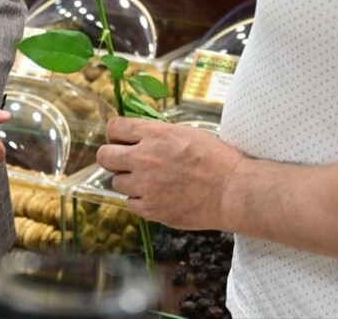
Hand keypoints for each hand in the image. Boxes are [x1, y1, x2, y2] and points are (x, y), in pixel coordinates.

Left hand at [98, 118, 243, 231]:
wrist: (232, 191)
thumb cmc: (216, 159)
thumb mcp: (185, 133)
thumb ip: (157, 134)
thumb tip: (137, 136)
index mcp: (155, 135)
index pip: (114, 128)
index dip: (115, 134)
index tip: (119, 139)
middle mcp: (144, 159)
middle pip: (104, 156)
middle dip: (112, 157)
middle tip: (124, 161)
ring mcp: (146, 186)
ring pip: (116, 183)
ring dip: (128, 181)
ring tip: (149, 180)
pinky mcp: (152, 210)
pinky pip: (130, 204)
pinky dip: (140, 200)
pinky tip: (156, 195)